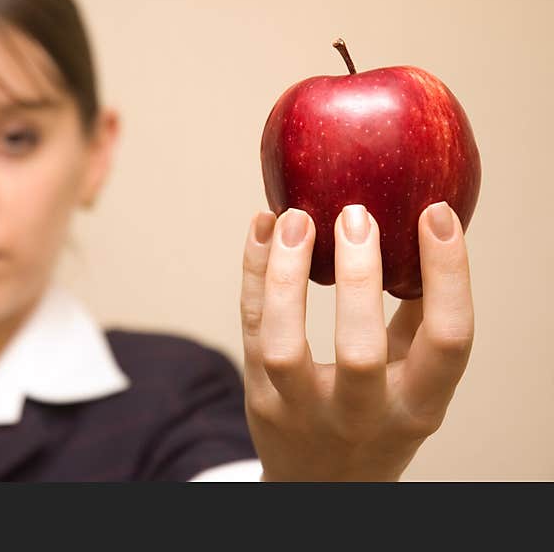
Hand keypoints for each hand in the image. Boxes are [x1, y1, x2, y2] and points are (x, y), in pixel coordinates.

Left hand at [240, 202, 473, 480]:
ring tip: (294, 217)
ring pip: (284, 345)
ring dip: (285, 276)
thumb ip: (418, 320)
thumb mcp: (412, 383)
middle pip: (360, 352)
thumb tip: (418, 231)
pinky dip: (254, 274)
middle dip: (359, 278)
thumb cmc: (375, 418)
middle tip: (355, 214)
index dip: (448, 274)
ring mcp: (301, 411)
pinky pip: (250, 329)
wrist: (320, 485)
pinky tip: (262, 228)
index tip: (434, 214)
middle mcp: (361, 416)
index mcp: (418, 407)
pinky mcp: (259, 397)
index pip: (447, 340)